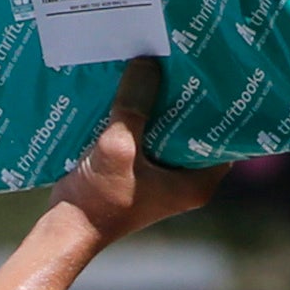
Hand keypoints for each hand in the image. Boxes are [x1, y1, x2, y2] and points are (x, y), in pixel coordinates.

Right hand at [50, 57, 220, 244]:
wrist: (66, 229)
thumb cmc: (99, 200)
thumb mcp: (118, 148)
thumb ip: (134, 105)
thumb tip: (147, 59)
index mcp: (196, 183)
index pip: (223, 137)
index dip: (222, 106)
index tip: (217, 75)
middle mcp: (183, 180)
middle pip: (193, 129)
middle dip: (187, 98)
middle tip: (186, 61)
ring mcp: (159, 176)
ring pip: (166, 129)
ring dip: (160, 103)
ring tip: (160, 65)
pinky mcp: (136, 171)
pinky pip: (145, 135)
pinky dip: (139, 114)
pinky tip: (132, 85)